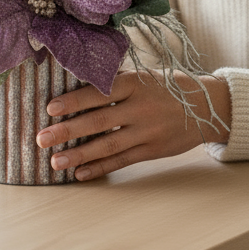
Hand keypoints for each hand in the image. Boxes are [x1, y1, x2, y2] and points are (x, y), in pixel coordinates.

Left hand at [36, 70, 231, 181]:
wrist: (207, 107)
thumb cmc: (168, 86)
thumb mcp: (145, 75)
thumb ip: (116, 80)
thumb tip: (77, 80)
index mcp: (136, 83)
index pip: (100, 91)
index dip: (75, 100)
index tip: (51, 107)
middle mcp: (141, 108)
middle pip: (99, 120)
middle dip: (68, 131)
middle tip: (41, 138)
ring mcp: (147, 132)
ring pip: (108, 145)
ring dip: (79, 155)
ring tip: (55, 162)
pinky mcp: (152, 151)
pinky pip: (122, 161)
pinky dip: (100, 168)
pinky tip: (80, 174)